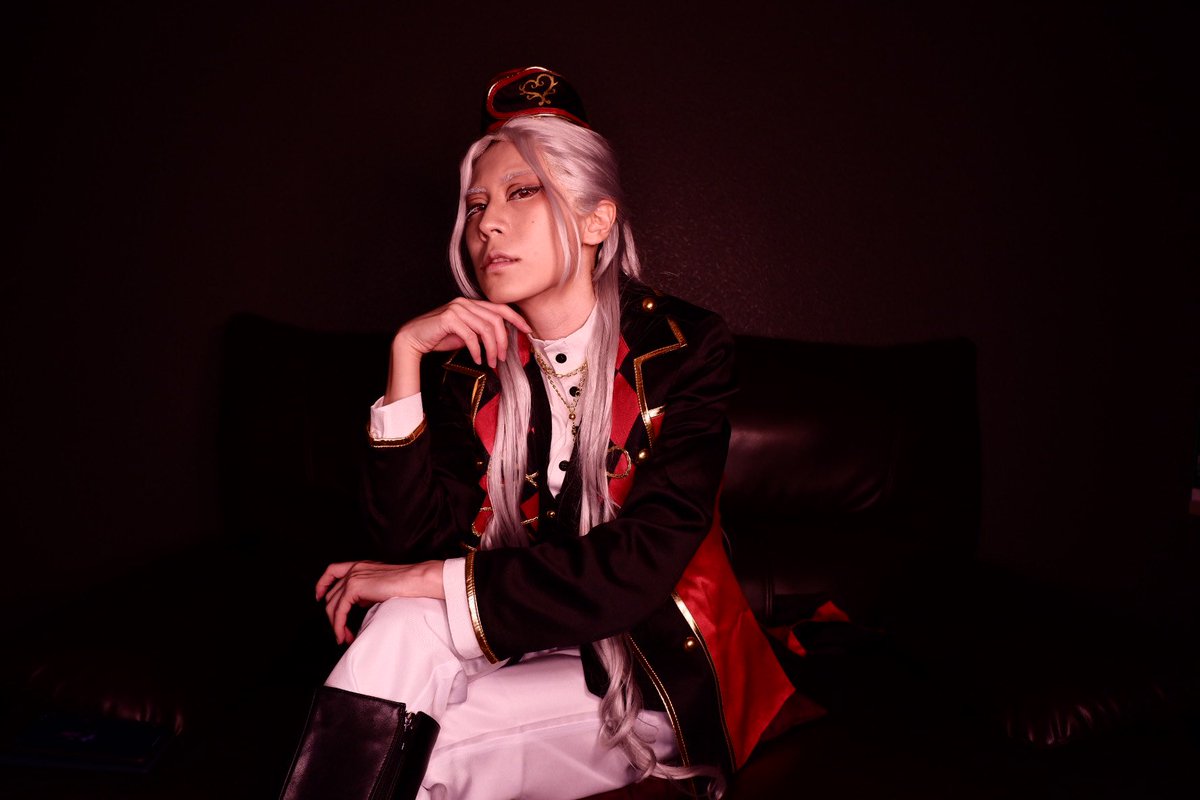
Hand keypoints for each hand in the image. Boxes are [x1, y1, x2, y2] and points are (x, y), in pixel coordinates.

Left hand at [315, 560, 444, 644]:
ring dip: (336, 624)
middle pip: (331, 595)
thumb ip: (367, 591)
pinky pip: (339, 611)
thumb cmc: (406, 584)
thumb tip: (359, 603)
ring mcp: (353, 577)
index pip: (332, 571)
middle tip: (341, 632)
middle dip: (333, 616)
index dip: (322, 584)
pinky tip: (344, 635)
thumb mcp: (381, 586)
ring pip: (332, 605)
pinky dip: (339, 625)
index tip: (319, 597)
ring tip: (343, 638)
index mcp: (359, 566)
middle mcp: (353, 569)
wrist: (415, 580)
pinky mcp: (354, 588)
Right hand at [386, 298, 531, 401]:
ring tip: (490, 362)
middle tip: (502, 358)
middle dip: (503, 341)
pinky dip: (477, 350)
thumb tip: (500, 340)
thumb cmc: (439, 337)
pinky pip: (471, 336)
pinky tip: (477, 359)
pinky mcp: (449, 318)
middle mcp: (465, 303)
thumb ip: (481, 332)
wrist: (414, 338)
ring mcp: (457, 309)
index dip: (516, 318)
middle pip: (496, 320)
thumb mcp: (465, 334)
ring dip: (491, 349)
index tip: (528, 330)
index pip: (500, 308)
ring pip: (486, 328)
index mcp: (471, 304)